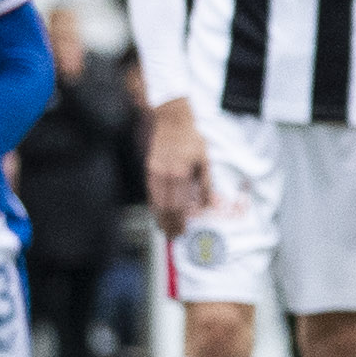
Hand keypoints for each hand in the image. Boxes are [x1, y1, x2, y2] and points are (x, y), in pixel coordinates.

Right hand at [145, 99, 209, 231]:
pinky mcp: (148, 168)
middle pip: (165, 207)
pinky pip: (150, 192)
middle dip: (169, 224)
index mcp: (181, 173)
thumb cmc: (190, 139)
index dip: (179, 221)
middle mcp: (165, 175)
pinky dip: (154, 206)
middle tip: (172, 235)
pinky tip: (157, 213)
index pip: (178, 205)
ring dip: (159, 218)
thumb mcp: (204, 160)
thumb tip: (207, 204)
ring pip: (155, 202)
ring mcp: (154, 172)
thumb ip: (205, 184)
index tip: (181, 231)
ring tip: (164, 229)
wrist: (170, 121)